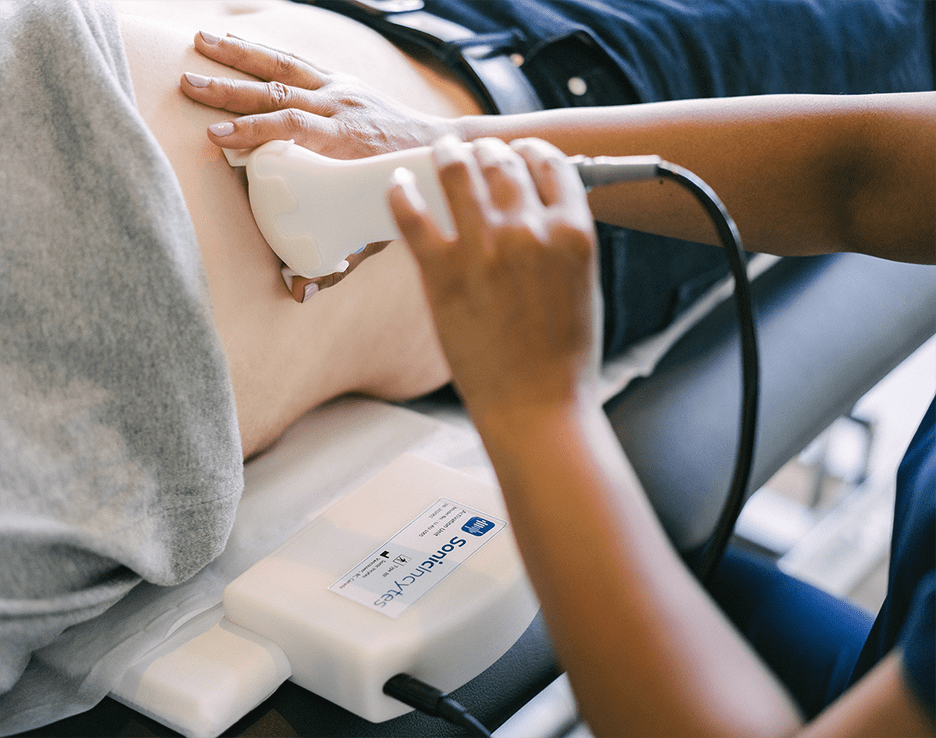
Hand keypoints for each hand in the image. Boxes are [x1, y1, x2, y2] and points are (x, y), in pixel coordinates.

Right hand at [180, 31, 451, 298]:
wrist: (440, 147)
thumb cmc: (404, 193)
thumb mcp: (375, 232)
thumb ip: (337, 264)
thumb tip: (298, 293)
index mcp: (347, 143)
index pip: (293, 129)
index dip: (255, 131)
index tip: (218, 136)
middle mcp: (342, 110)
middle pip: (279, 94)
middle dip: (231, 90)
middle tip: (188, 84)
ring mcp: (341, 91)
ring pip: (283, 68)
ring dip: (239, 56)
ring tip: (198, 41)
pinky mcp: (340, 81)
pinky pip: (295, 62)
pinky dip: (262, 51)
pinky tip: (232, 42)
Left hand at [389, 137, 600, 421]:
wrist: (536, 405)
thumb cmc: (564, 356)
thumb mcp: (584, 286)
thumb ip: (564, 241)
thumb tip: (543, 211)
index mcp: (572, 232)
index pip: (549, 163)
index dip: (529, 150)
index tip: (516, 151)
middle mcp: (529, 230)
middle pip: (501, 160)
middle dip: (488, 150)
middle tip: (474, 152)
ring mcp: (483, 249)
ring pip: (457, 172)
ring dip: (447, 154)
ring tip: (440, 153)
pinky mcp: (441, 272)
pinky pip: (412, 214)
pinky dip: (401, 191)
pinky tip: (398, 184)